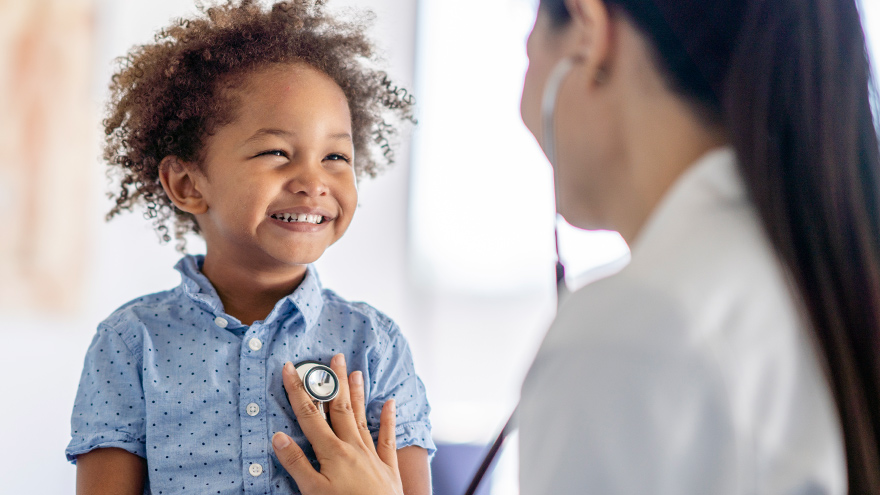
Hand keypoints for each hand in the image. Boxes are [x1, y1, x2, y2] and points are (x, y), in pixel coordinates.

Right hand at [272, 354, 403, 494]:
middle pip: (340, 408)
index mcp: (331, 452)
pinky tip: (390, 403)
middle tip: (334, 356)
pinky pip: (388, 438)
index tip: (290, 368)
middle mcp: (352, 447)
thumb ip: (296, 462)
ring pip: (362, 417)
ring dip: (358, 393)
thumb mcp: (312, 491)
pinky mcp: (389, 467)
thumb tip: (278, 436)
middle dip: (334, 382)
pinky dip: (388, 420)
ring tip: (355, 371)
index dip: (298, 390)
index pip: (309, 414)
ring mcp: (372, 455)